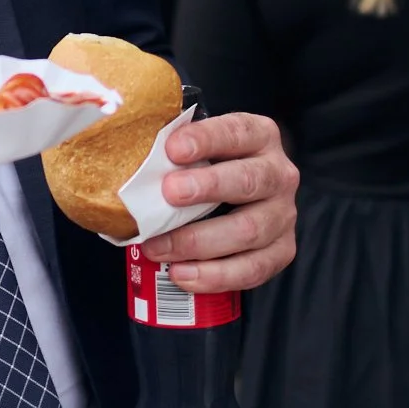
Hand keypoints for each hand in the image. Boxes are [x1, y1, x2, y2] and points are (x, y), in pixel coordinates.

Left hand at [137, 112, 300, 294]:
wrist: (237, 196)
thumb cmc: (206, 167)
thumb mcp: (196, 146)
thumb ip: (172, 146)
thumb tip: (125, 151)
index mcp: (260, 136)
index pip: (237, 132)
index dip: (206, 139)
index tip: (172, 149)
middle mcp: (279, 174)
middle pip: (250, 181)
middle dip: (208, 187)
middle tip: (168, 194)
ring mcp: (283, 215)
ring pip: (249, 231)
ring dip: (199, 241)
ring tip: (158, 247)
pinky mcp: (282, 250)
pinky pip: (252, 269)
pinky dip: (214, 275)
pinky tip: (181, 273)